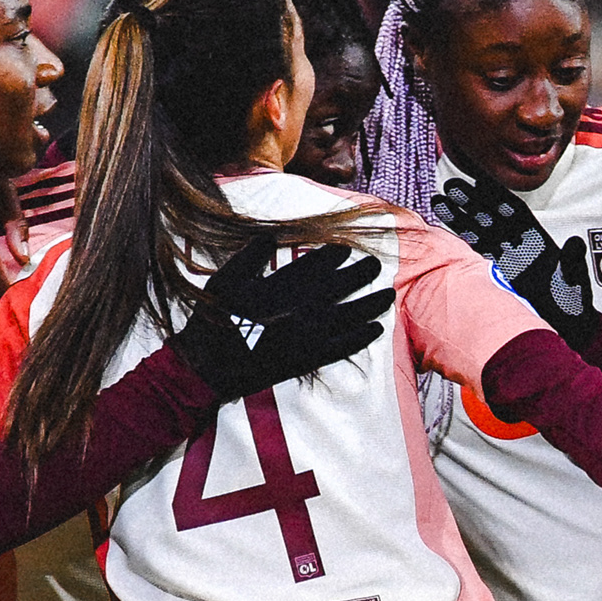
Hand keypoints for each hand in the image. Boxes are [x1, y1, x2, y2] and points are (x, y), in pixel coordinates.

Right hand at [179, 238, 392, 400]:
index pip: (318, 263)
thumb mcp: (226, 277)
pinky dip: (363, 337)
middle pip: (342, 284)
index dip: (335, 255)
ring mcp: (311, 332)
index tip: (346, 250)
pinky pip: (345, 345)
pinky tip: (376, 329)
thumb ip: (250, 255)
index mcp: (285, 283)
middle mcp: (304, 304)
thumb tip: (269, 237)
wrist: (213, 363)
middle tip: (375, 264)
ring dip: (372, 303)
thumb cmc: (216, 318)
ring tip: (388, 295)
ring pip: (352, 313)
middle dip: (361, 272)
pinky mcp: (312, 357)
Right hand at [433, 177, 601, 344]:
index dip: (497, 194)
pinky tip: (445, 234)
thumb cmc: (573, 305)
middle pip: (490, 216)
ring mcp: (505, 260)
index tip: (480, 179)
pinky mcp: (496, 276)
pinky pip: (475, 256)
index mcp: (537, 240)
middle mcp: (518, 246)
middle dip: (472, 201)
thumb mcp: (576, 282)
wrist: (565, 329)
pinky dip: (461, 244)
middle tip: (451, 184)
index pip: (513, 211)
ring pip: (478, 233)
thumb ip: (573, 262)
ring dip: (460, 218)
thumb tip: (575, 243)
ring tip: (439, 201)